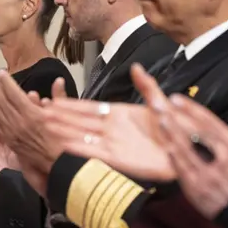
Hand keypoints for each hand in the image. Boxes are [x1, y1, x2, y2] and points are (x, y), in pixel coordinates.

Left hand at [0, 71, 61, 187]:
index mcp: (33, 116)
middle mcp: (20, 124)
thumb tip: (58, 80)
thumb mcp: (66, 117)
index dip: (6, 81)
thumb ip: (60, 97)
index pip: (13, 93)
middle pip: (1, 101)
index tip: (2, 72)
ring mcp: (13, 134)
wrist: (59, 166)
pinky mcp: (10, 142)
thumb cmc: (65, 143)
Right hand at [38, 64, 174, 180]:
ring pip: (83, 137)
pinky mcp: (119, 159)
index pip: (89, 108)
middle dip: (60, 119)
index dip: (71, 105)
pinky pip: (95, 153)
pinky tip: (64, 146)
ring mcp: (114, 145)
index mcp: (119, 115)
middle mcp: (112, 130)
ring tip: (45, 128)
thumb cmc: (176, 128)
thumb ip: (147, 86)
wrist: (187, 149)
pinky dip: (79, 150)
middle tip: (40, 114)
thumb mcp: (160, 102)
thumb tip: (136, 68)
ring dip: (64, 133)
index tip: (53, 102)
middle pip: (80, 122)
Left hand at [157, 90, 227, 219]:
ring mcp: (209, 175)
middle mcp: (222, 160)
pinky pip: (183, 171)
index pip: (210, 124)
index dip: (193, 110)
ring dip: (173, 135)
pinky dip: (174, 158)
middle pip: (198, 135)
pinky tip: (165, 146)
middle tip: (162, 104)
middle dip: (179, 118)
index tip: (176, 98)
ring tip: (160, 120)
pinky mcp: (197, 189)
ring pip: (188, 151)